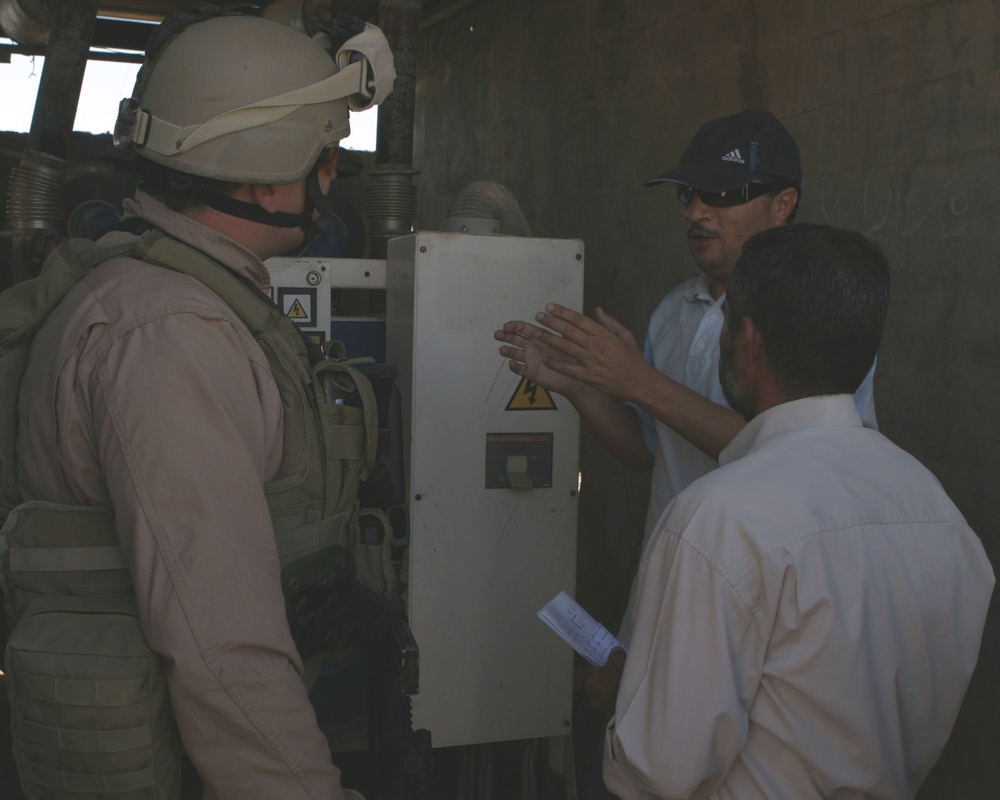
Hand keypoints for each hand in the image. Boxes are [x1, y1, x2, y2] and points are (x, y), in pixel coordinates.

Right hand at [494, 319, 585, 397]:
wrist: (576, 377)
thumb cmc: (572, 357)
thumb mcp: (567, 339)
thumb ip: (560, 326)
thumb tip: (554, 310)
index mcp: (540, 336)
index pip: (524, 328)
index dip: (515, 326)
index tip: (507, 325)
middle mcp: (533, 346)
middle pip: (515, 339)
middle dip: (506, 336)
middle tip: (498, 334)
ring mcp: (530, 359)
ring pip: (515, 353)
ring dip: (508, 351)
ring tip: (502, 350)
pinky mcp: (531, 372)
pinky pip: (520, 369)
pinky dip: (515, 367)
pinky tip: (512, 364)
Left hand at [524, 304, 645, 401]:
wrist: (638, 381)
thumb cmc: (632, 358)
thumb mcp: (625, 335)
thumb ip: (610, 322)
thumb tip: (597, 309)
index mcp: (604, 334)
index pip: (579, 320)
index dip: (563, 312)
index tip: (550, 307)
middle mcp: (595, 346)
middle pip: (569, 331)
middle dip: (552, 322)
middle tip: (539, 316)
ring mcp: (591, 361)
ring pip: (566, 347)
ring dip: (550, 340)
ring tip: (536, 334)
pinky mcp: (588, 376)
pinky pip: (568, 369)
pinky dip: (556, 364)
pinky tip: (545, 359)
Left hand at [584, 647, 625, 717]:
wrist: (632, 708)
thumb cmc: (622, 683)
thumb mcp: (620, 662)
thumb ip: (615, 655)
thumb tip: (614, 651)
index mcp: (590, 681)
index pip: (595, 670)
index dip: (606, 666)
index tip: (616, 665)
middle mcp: (591, 696)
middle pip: (601, 682)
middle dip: (610, 678)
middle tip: (622, 675)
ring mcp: (600, 708)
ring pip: (607, 693)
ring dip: (615, 690)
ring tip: (627, 686)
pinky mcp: (610, 717)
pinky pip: (613, 702)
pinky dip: (619, 699)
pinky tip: (628, 696)